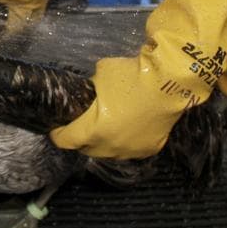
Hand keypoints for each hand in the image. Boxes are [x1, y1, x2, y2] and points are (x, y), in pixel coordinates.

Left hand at [50, 55, 189, 159]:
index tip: (56, 127)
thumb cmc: (129, 77)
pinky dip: (125, 141)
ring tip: (103, 129)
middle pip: (85, 148)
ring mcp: (131, 150)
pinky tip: (126, 130)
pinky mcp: (149, 149)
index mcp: (92, 131)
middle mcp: (110, 146)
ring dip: (102, 142)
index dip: (57, 134)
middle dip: (80, 138)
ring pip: (108, 151)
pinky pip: (130, 149)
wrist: (169, 82)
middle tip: (79, 126)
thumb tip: (90, 89)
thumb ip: (90, 87)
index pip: (65, 140)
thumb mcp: (99, 76)